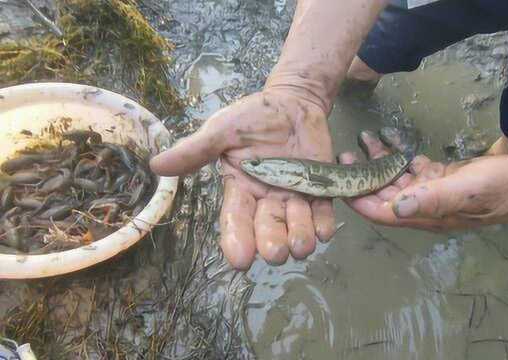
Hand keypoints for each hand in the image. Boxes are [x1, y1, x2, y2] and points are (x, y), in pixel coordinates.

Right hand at [150, 90, 335, 269]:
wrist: (292, 102)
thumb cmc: (253, 116)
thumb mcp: (221, 130)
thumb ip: (195, 150)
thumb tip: (156, 166)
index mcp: (240, 190)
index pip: (235, 220)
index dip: (237, 240)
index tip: (241, 261)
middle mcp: (266, 200)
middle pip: (268, 230)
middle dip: (272, 243)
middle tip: (275, 252)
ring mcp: (294, 197)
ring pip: (297, 228)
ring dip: (300, 238)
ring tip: (301, 243)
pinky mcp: (320, 190)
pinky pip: (323, 213)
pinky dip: (324, 225)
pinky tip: (324, 231)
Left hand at [338, 131, 507, 230]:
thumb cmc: (505, 186)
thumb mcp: (468, 189)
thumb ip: (433, 198)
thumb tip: (396, 208)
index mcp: (428, 215)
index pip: (383, 213)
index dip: (359, 200)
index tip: (339, 182)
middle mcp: (427, 207)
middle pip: (385, 196)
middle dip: (363, 177)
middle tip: (344, 153)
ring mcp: (435, 192)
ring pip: (397, 181)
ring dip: (379, 163)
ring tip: (363, 140)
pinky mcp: (444, 178)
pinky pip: (414, 170)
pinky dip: (400, 157)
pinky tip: (389, 141)